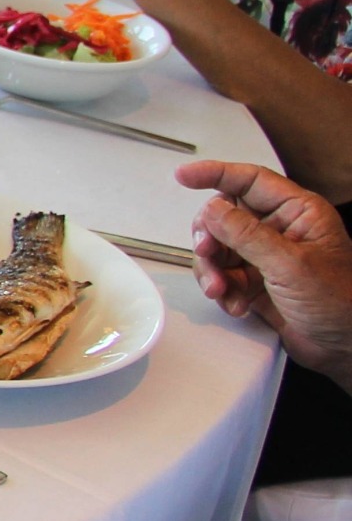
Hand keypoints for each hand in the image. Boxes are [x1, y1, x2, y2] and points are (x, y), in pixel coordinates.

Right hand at [179, 158, 351, 387]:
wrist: (345, 346)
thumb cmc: (340, 303)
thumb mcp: (290, 264)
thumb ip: (247, 234)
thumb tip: (212, 209)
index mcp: (298, 213)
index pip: (250, 180)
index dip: (215, 174)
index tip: (184, 176)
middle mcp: (280, 230)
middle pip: (225, 216)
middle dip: (210, 238)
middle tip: (207, 253)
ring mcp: (267, 256)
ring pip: (219, 248)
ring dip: (212, 270)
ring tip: (221, 289)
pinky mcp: (256, 281)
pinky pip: (223, 275)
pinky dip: (222, 290)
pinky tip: (236, 303)